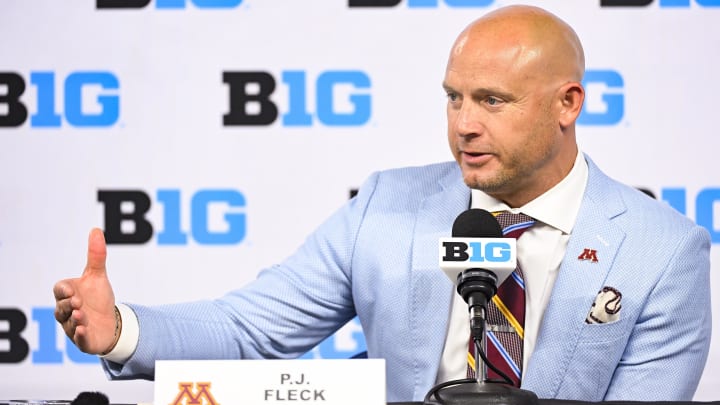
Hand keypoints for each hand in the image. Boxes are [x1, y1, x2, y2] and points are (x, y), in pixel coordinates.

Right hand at [53, 228, 117, 354]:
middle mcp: (66, 312)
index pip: (59, 290)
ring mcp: (73, 327)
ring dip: (74, 319)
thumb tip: (96, 230)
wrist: (110, 322)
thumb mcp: (98, 276)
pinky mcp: (84, 340)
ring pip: (69, 324)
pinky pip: (78, 340)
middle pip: (60, 308)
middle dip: (67, 304)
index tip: (72, 289)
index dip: (64, 289)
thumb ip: (96, 255)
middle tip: (77, 301)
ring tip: (81, 314)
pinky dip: (80, 336)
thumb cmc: (98, 298)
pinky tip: (84, 330)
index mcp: (67, 294)